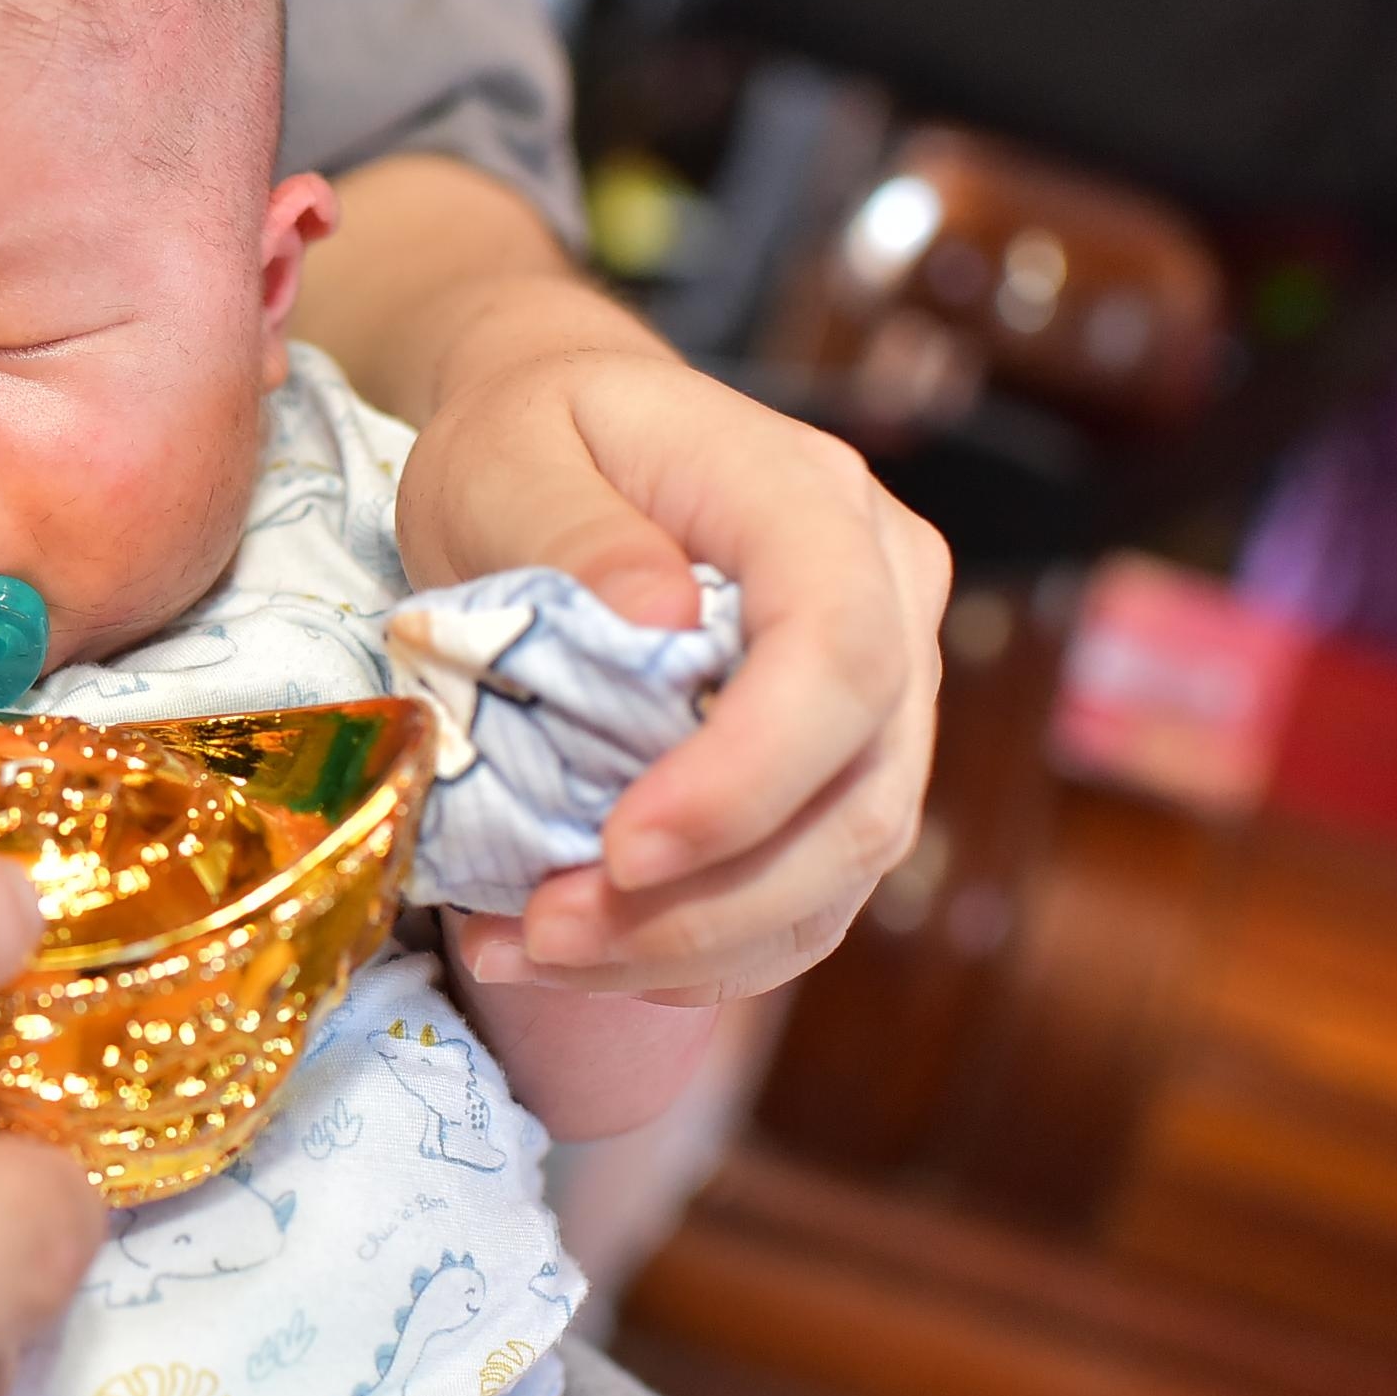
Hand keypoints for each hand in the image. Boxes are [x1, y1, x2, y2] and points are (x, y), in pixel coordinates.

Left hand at [302, 155, 947, 1007]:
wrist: (568, 439)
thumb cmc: (531, 438)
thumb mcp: (506, 452)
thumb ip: (570, 528)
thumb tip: (659, 624)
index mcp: (815, 503)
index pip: (841, 655)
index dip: (746, 780)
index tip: (618, 854)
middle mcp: (890, 597)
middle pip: (861, 798)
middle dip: (704, 903)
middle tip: (539, 936)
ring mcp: (887, 697)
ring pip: (841, 873)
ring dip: (690, 948)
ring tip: (530, 952)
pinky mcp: (843, 772)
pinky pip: (807, 898)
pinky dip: (701, 954)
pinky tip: (585, 957)